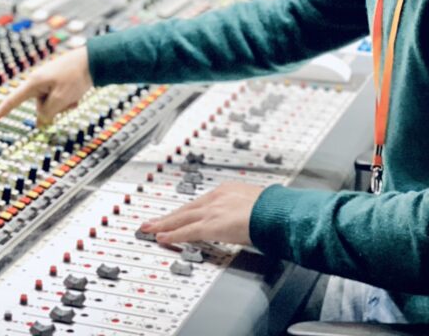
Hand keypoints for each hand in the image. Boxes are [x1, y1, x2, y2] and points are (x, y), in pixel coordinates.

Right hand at [0, 47, 92, 126]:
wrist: (93, 60)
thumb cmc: (76, 76)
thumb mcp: (61, 99)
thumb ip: (47, 113)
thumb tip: (41, 122)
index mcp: (34, 83)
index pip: (12, 101)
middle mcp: (37, 83)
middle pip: (41, 108)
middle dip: (55, 109)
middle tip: (69, 96)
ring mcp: (47, 83)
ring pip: (52, 106)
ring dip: (64, 104)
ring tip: (75, 92)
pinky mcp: (56, 84)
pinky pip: (59, 100)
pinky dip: (68, 100)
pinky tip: (77, 93)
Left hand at [140, 182, 264, 245]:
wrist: (278, 212)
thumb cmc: (275, 210)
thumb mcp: (256, 204)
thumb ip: (246, 210)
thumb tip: (250, 218)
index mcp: (226, 191)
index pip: (199, 202)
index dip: (185, 211)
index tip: (175, 215)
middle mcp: (216, 198)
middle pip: (185, 208)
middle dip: (167, 216)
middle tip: (151, 221)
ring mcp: (212, 211)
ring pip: (181, 218)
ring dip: (163, 224)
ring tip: (149, 229)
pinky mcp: (212, 225)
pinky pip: (186, 231)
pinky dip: (172, 235)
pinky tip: (162, 238)